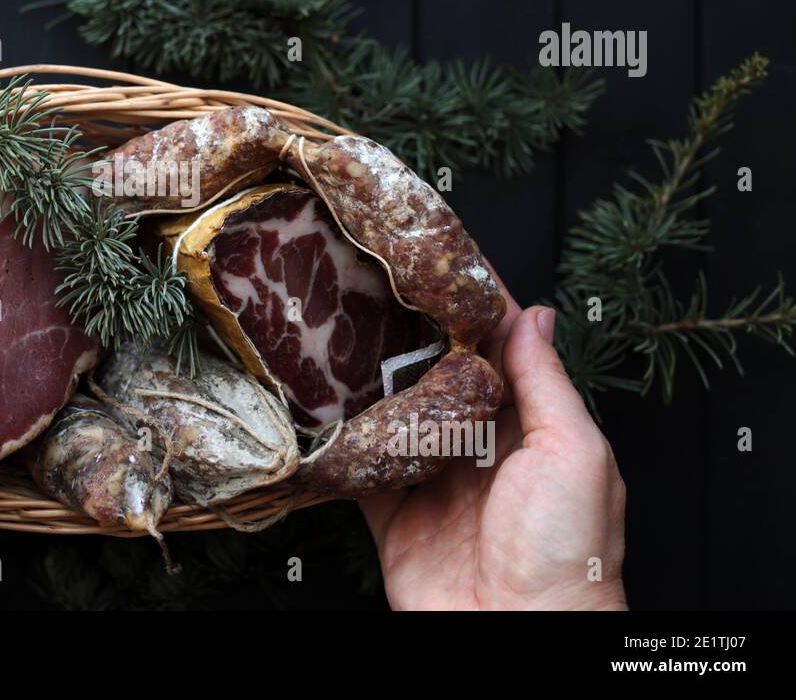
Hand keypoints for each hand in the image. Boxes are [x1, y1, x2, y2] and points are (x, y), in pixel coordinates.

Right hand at [361, 284, 627, 609]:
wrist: (519, 636)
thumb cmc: (568, 553)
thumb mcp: (574, 452)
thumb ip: (546, 383)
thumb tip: (532, 313)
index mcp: (530, 427)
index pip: (498, 348)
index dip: (473, 303)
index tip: (442, 258)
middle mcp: (479, 447)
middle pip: (437, 374)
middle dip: (410, 332)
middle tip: (374, 281)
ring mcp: (432, 480)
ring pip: (393, 414)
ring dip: (369, 379)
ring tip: (336, 327)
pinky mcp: (392, 514)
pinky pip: (359, 469)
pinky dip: (338, 442)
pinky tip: (318, 406)